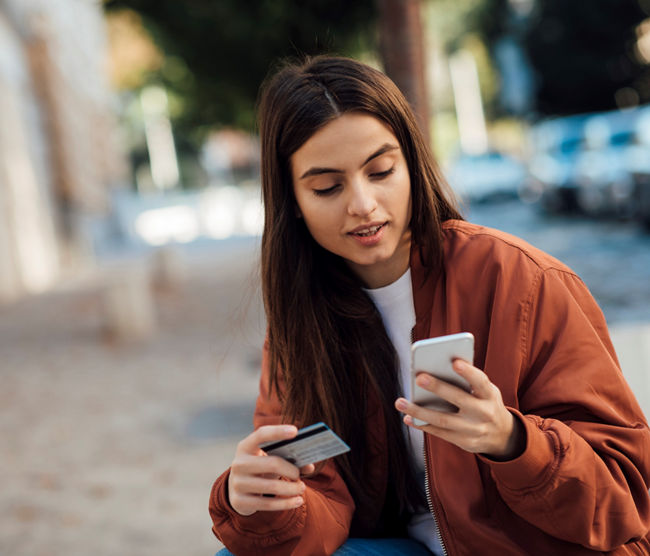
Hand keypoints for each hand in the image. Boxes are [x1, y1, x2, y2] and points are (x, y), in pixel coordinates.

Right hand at [227, 425, 315, 515]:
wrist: (237, 489)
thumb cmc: (260, 468)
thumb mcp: (269, 459)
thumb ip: (288, 458)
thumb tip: (310, 466)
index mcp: (246, 446)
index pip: (261, 434)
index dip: (278, 432)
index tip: (295, 431)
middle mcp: (239, 463)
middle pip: (272, 464)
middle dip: (291, 470)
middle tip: (299, 475)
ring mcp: (238, 483)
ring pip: (272, 487)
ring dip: (292, 488)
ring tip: (301, 488)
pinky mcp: (240, 501)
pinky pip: (268, 504)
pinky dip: (287, 503)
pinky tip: (298, 501)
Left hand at [395, 359, 524, 459]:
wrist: (501, 436)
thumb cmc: (485, 403)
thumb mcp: (486, 391)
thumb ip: (467, 382)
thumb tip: (436, 369)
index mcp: (490, 395)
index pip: (480, 382)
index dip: (469, 372)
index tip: (454, 362)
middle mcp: (484, 413)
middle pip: (459, 400)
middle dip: (439, 388)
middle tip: (419, 377)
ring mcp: (474, 430)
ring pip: (443, 420)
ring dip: (419, 411)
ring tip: (400, 402)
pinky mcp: (465, 442)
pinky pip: (440, 433)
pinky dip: (422, 425)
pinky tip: (408, 418)